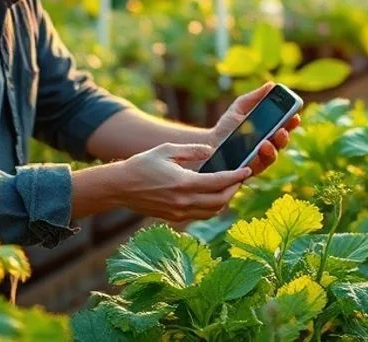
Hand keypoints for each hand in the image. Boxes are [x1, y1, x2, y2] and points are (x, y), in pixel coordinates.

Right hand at [114, 143, 250, 221]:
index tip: (247, 170)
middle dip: (234, 189)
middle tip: (240, 178)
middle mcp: (183, 201)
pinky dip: (212, 207)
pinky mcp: (175, 217)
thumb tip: (211, 150)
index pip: (218, 182)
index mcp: (183, 183)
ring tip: (228, 186)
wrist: (120, 187)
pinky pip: (201, 215)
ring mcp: (179, 212)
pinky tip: (212, 195)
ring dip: (224, 200)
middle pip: (220, 201)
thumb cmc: (142, 164)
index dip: (236, 177)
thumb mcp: (166, 149)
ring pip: (212, 211)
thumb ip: (192, 150)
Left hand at [210, 82, 299, 177]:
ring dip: (272, 150)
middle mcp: (269, 144)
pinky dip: (257, 161)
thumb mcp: (241, 107)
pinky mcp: (249, 170)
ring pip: (272, 157)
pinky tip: (253, 155)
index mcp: (270, 128)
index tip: (295, 116)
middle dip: (284, 136)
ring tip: (266, 143)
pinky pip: (256, 168)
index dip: (292, 122)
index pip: (286, 125)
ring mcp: (260, 158)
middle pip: (282, 142)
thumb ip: (256, 97)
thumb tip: (271, 85)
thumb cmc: (229, 123)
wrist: (211, 142)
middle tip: (282, 130)